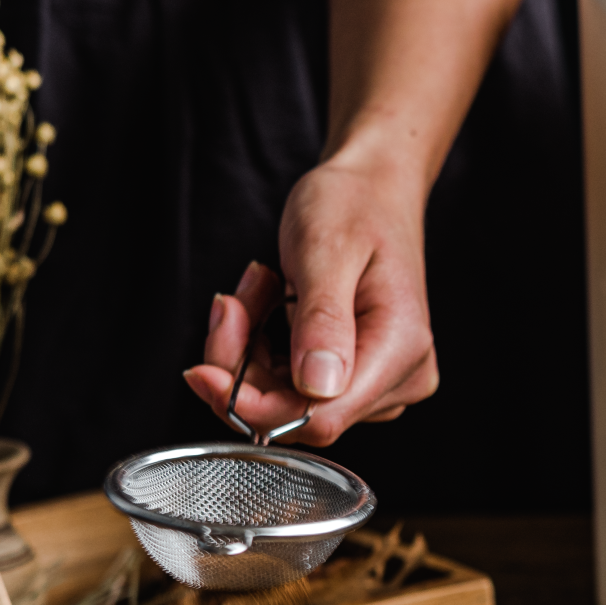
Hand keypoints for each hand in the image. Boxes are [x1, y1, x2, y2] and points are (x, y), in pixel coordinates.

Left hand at [184, 156, 438, 444]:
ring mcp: (378, 379)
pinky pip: (290, 384)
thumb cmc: (354, 205)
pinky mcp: (356, 374)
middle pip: (297, 412)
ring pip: (286, 399)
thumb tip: (316, 386)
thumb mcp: (328, 250)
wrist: (373, 187)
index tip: (204, 370)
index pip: (322, 417)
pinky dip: (262, 349)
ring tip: (257, 288)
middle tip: (232, 302)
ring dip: (250, 351)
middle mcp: (398, 376)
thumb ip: (322, 320)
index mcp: (401, 349)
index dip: (254, 404)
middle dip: (244, 365)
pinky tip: (267, 303)